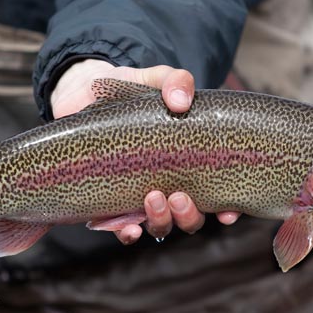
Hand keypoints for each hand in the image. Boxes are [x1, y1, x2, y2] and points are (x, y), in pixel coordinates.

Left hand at [51, 59, 240, 243]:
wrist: (84, 96)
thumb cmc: (131, 92)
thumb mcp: (156, 80)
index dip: (228, 210)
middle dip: (189, 215)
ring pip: (160, 225)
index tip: (228, 211)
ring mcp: (140, 198)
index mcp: (189, 165)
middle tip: (180, 196)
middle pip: (190, 218)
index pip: (218, 196)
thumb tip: (181, 101)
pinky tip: (129, 227)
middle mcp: (169, 187)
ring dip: (162, 220)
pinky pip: (122, 229)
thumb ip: (175, 81)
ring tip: (153, 198)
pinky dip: (128, 233)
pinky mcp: (110, 203)